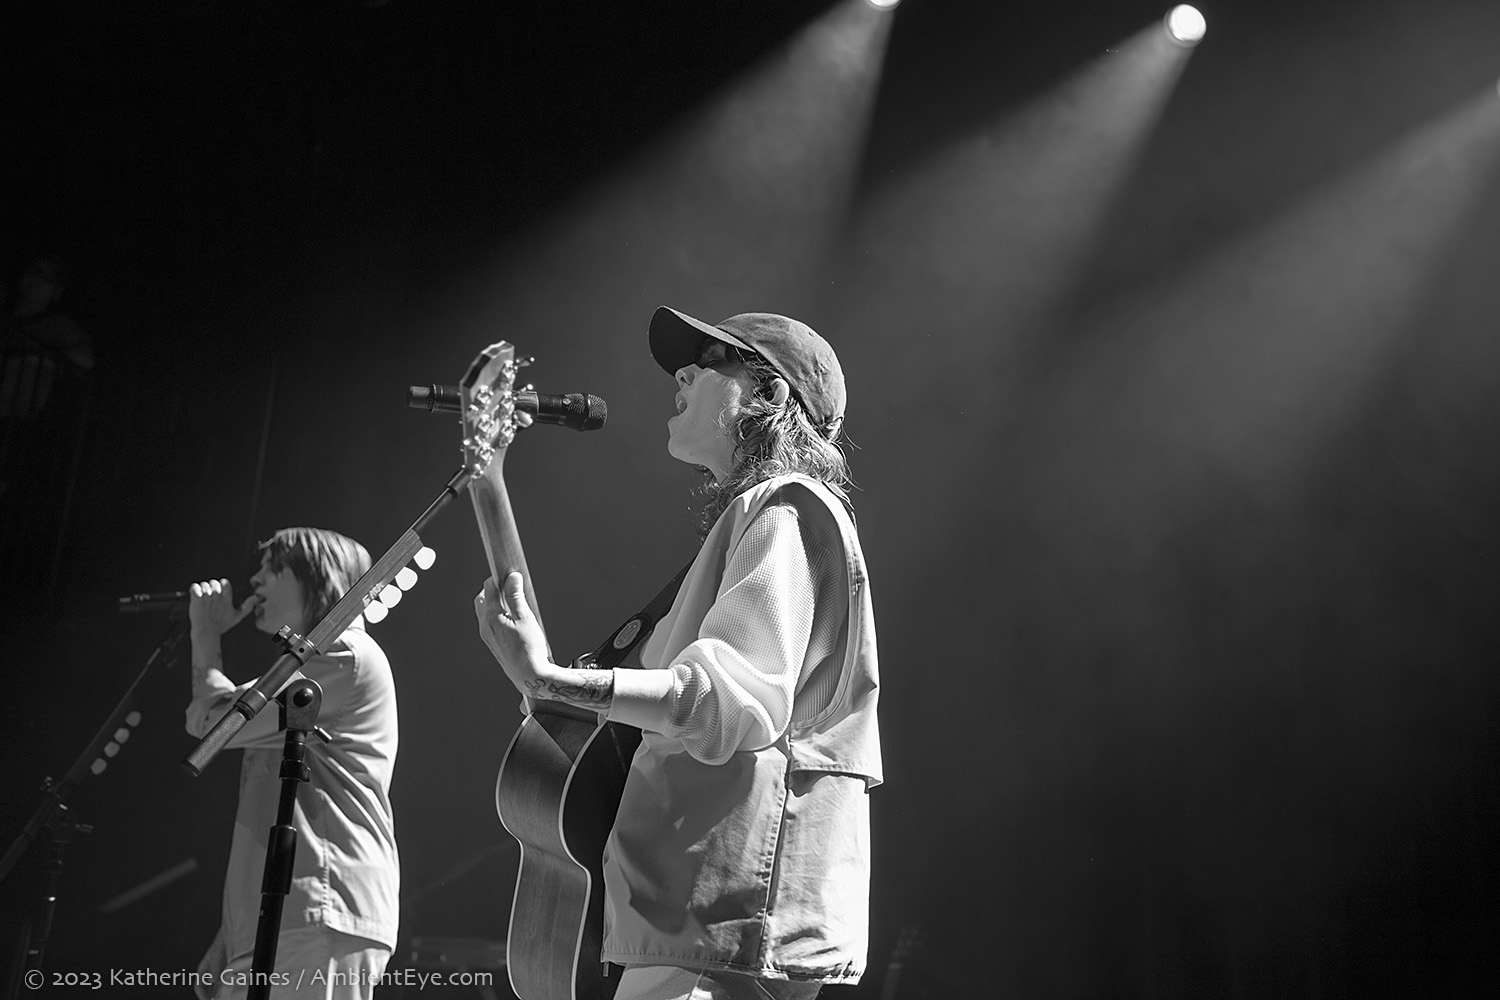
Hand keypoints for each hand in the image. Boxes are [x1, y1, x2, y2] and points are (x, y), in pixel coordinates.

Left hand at [188, 578, 259, 636]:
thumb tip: (256, 597)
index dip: (221, 586)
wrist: (206, 632)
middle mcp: (217, 596)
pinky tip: (195, 597)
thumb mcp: (237, 617)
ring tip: (203, 600)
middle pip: (213, 582)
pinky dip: (194, 590)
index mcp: (227, 599)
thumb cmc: (221, 625)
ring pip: (203, 585)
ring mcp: (206, 597)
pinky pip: (194, 587)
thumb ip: (247, 606)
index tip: (219, 593)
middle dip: (211, 589)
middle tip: (210, 599)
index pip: (225, 582)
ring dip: (202, 590)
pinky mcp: (196, 599)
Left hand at [474, 572, 555, 695]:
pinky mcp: (492, 644)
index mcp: (491, 617)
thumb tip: (512, 578)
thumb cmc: (529, 649)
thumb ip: (516, 596)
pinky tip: (513, 620)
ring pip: (485, 612)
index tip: (508, 575)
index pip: (488, 588)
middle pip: (482, 599)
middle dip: (493, 590)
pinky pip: (490, 624)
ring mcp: (487, 636)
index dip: (498, 578)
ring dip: (495, 603)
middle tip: (509, 587)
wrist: (529, 675)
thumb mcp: (525, 617)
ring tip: (514, 603)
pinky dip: (497, 616)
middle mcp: (485, 626)